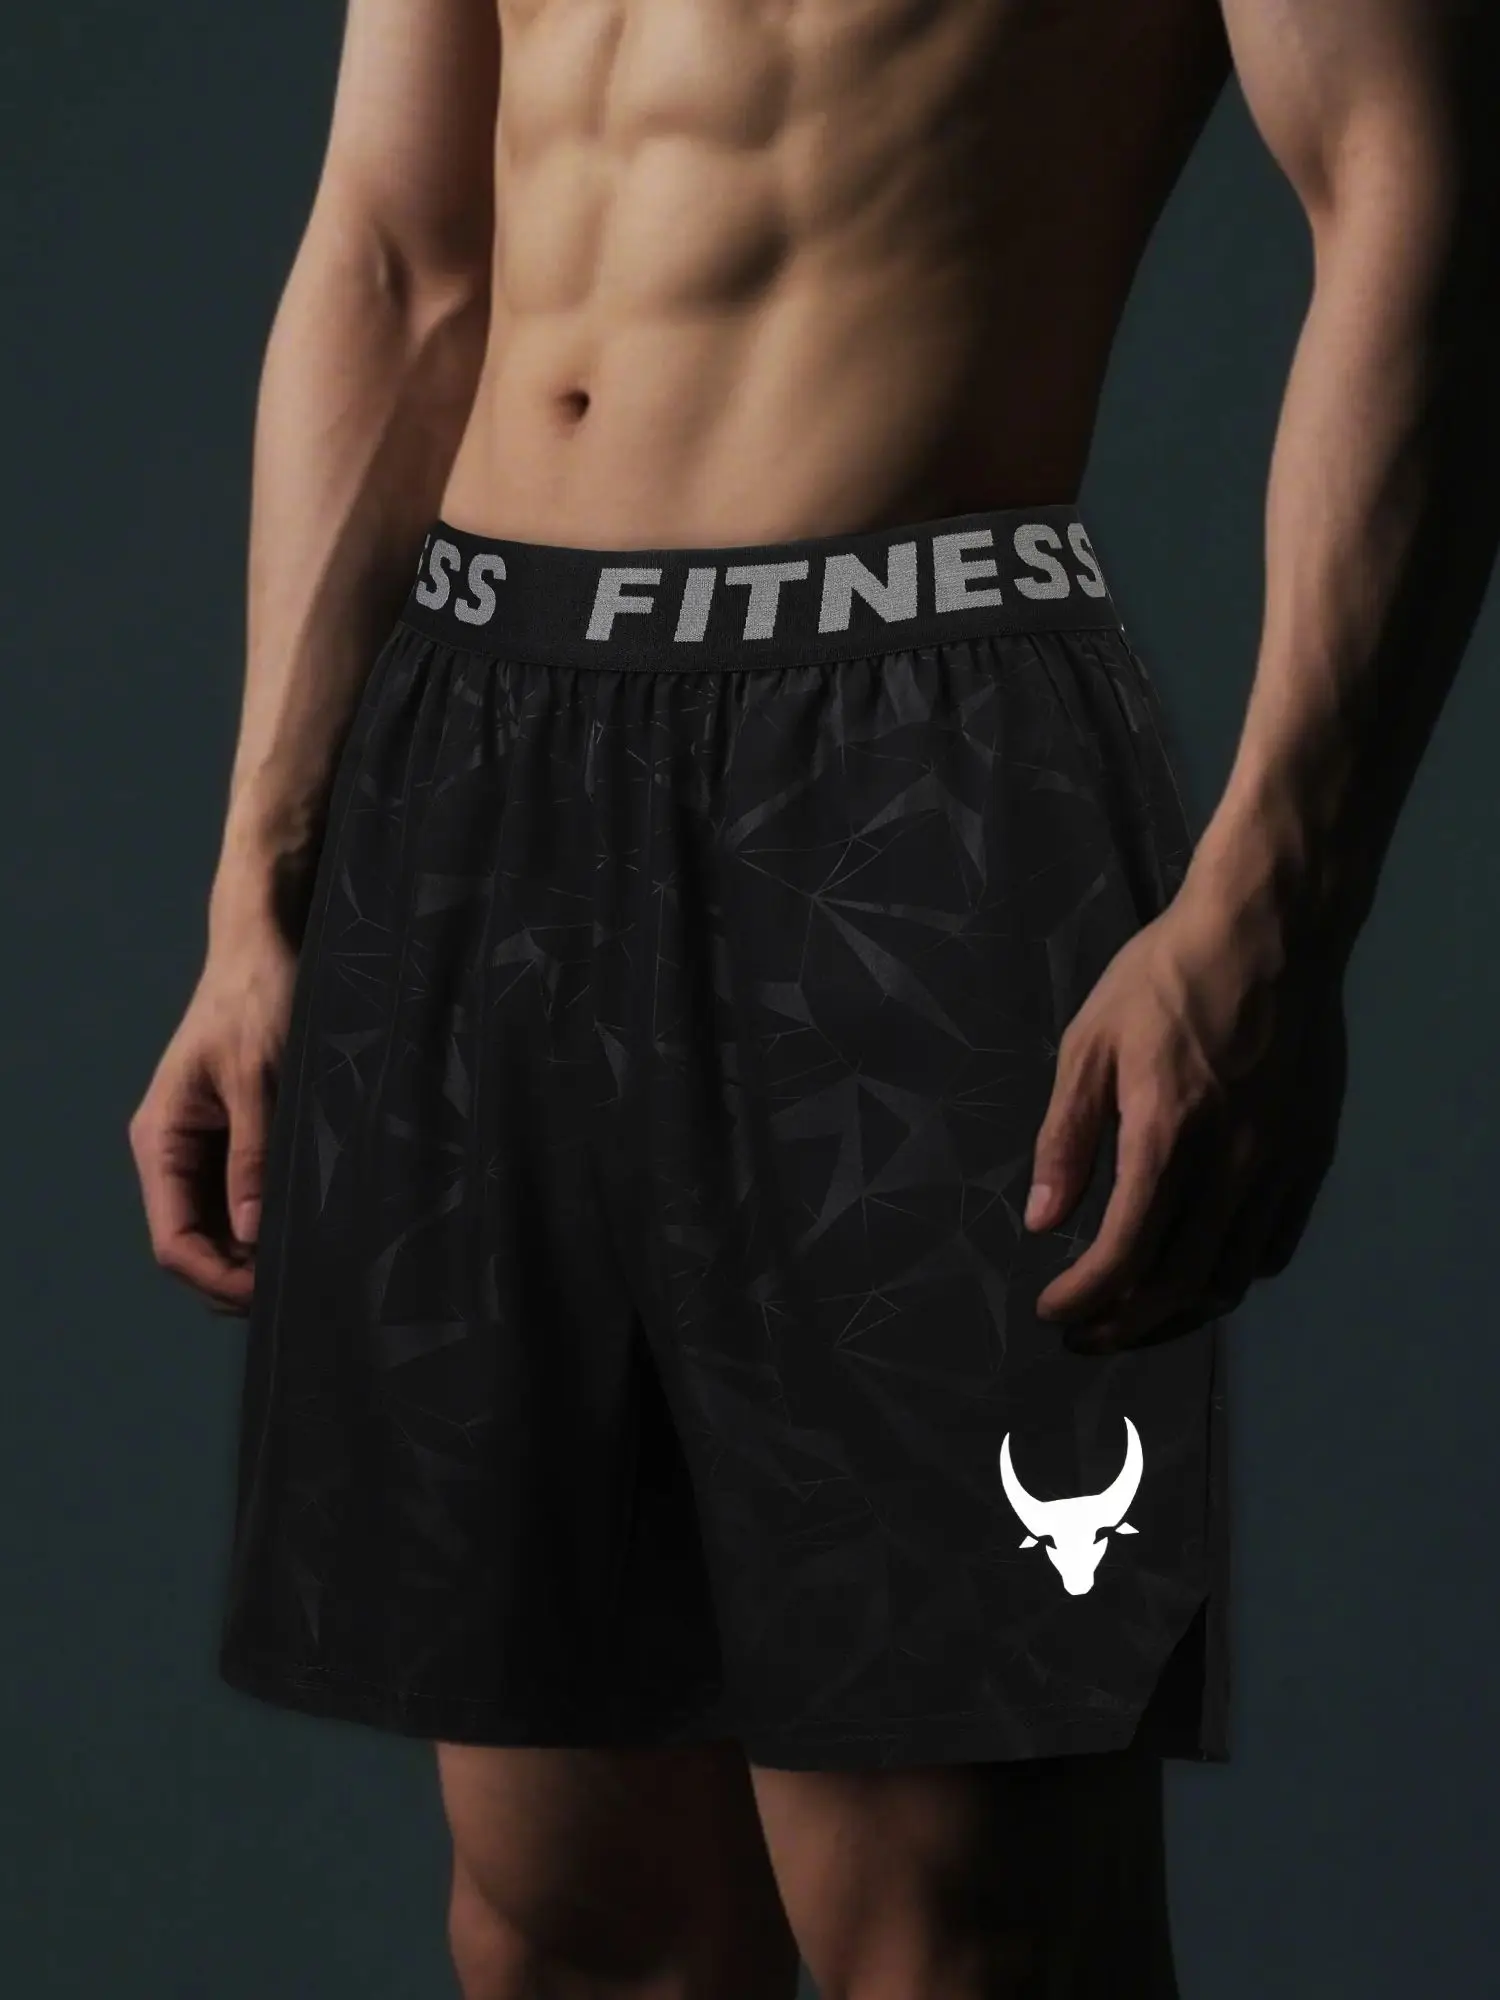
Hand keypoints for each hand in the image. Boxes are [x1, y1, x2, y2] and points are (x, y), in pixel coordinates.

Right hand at [128, 926, 297, 1314]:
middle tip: (305, 1286)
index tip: (273, 1293)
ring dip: (258, 1253)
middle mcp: (176, 1153)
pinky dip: (272, 1222)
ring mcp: (206, 1149)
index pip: (173, 1240)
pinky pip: (247, 1199)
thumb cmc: (258, 999)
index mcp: (162, 1141)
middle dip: (239, 1275)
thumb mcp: (260, 1076)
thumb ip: (253, 1155)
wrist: (267, 945)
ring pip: (223, 1228)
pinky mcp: (238, 1138)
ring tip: (313, 1264)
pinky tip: (311, 1228)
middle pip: (196, 1244)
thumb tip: (253, 1234)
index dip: (218, 1276)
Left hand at [1025, 885, 1347, 1348]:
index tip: (1050, 1310)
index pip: (1124, 1252)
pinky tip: (1196, 1272)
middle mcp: (1233, 1162)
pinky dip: (1230, 1277)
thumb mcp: (1089, 1044)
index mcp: (1168, 1133)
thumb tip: (1042, 1220)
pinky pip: (1272, 1245)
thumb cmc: (1166, 977)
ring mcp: (1280, 1163)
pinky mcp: (1311, 1156)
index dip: (1083, 1298)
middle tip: (1083, 1335)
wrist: (1270, 931)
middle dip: (1123, 1324)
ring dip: (1176, 1313)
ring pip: (1231, 1277)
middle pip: (1179, 1283)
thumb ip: (1066, 1138)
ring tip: (1132, 1316)